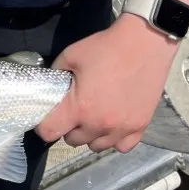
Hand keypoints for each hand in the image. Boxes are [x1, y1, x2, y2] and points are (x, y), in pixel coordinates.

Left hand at [34, 13, 179, 152]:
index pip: (50, 132)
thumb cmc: (106, 48)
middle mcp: (99, 124)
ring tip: (94, 116)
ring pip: (97, 146)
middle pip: (73, 141)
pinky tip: (113, 124)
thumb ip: (56, 73)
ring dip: (91, 134)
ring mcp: (122, 128)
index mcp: (79, 108)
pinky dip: (115, 139)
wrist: (144, 43)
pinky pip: (122, 146)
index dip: (44, 124)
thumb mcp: (71, 55)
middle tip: (75, 110)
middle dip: (69, 127)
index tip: (49, 115)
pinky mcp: (140, 127)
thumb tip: (49, 84)